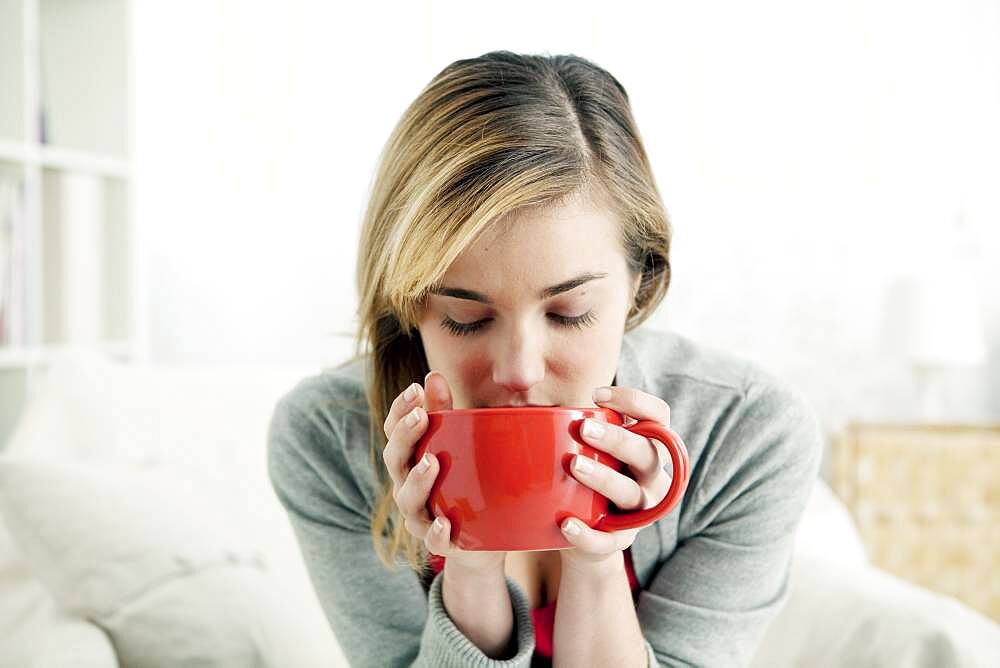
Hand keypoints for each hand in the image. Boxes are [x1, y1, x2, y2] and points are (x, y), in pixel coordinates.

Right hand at [381, 370, 506, 574]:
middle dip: (404, 437)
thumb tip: (434, 375)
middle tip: (419, 416)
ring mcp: (421, 517)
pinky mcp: (442, 543)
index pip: (394, 431)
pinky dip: (437, 533)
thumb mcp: (456, 445)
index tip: (415, 389)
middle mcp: (407, 487)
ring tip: (431, 462)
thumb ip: (445, 412)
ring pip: (408, 500)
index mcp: (410, 459)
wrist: (481, 541)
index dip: (399, 410)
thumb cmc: (463, 483)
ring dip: (417, 481)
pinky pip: (434, 542)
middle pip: (394, 461)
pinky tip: (445, 523)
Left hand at [560, 385, 678, 568]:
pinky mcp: (621, 541)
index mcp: (646, 447)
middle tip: (583, 428)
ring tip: (573, 466)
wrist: (582, 536)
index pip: (659, 417)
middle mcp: (651, 477)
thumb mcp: (584, 450)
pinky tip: (566, 523)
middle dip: (617, 439)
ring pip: (631, 493)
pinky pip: (609, 540)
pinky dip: (589, 534)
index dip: (637, 402)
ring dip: (604, 478)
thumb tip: (516, 386)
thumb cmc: (582, 479)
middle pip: (648, 454)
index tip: (598, 394)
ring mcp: (639, 511)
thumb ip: (567, 424)